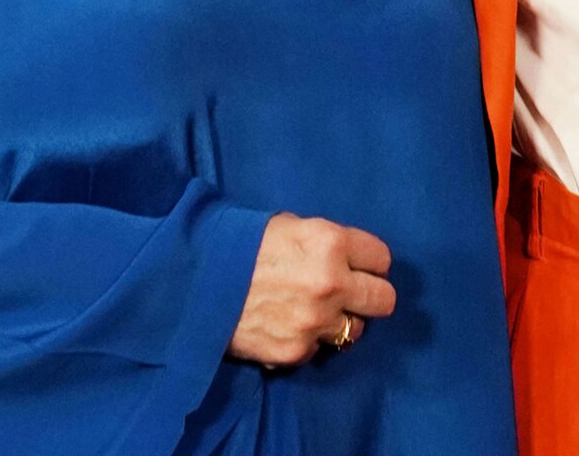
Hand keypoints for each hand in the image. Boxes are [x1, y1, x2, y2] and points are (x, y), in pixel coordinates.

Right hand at [228, 213, 395, 366]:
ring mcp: (315, 322)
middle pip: (384, 300)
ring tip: (313, 312)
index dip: (368, 262)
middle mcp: (331, 283)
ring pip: (356, 330)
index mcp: (330, 242)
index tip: (357, 266)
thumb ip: (323, 241)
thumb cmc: (239, 244)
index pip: (382, 258)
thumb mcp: (287, 225)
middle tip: (350, 294)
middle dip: (369, 296)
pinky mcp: (296, 352)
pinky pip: (319, 349)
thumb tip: (345, 256)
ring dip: (340, 321)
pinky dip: (308, 340)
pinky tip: (287, 325)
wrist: (193, 283)